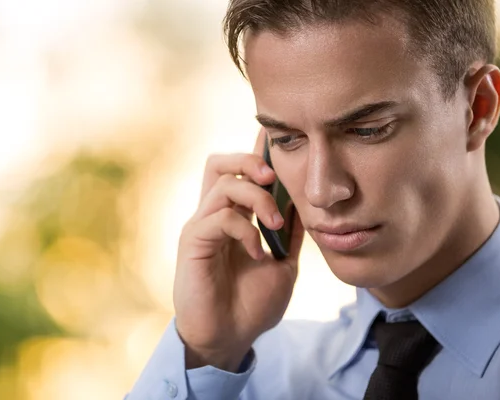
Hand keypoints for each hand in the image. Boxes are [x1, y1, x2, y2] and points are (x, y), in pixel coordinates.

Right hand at [173, 129, 305, 370]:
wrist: (230, 339)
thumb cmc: (252, 304)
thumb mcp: (283, 264)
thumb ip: (290, 235)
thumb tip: (306, 206)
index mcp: (232, 218)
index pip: (238, 173)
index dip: (256, 152)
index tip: (278, 138)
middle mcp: (213, 216)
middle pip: (218, 163)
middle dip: (249, 160)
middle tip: (274, 176)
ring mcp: (201, 228)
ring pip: (223, 185)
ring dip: (257, 198)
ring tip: (275, 224)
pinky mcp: (193, 243)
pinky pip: (220, 218)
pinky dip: (246, 230)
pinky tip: (258, 253)